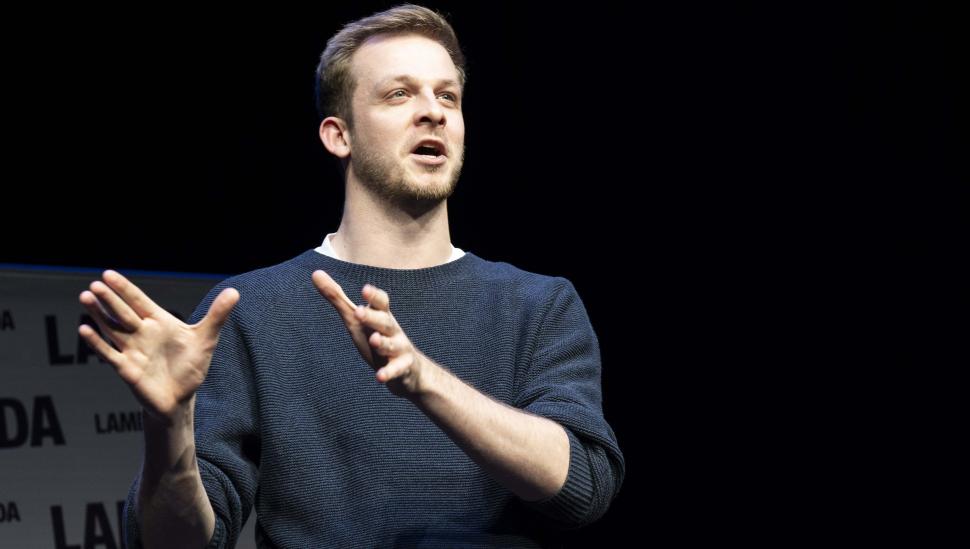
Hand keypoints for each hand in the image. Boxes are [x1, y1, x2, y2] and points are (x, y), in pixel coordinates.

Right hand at [78, 270, 239, 421]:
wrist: (181, 398)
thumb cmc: (191, 367)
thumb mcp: (206, 339)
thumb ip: (217, 315)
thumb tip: (235, 292)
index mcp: (159, 322)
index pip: (138, 301)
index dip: (124, 289)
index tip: (108, 274)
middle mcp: (142, 333)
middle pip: (122, 312)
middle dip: (109, 299)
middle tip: (95, 285)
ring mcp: (132, 350)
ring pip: (111, 328)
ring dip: (98, 315)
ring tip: (85, 297)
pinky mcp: (126, 368)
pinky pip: (108, 353)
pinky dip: (97, 343)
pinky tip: (84, 330)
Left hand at [311, 270, 429, 397]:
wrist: (409, 369)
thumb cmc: (376, 337)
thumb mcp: (355, 318)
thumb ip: (337, 297)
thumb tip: (315, 273)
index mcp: (381, 316)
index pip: (381, 302)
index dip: (374, 296)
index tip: (365, 289)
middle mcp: (392, 330)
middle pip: (384, 321)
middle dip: (373, 317)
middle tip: (358, 312)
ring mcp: (399, 349)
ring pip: (392, 345)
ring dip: (383, 343)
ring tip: (373, 340)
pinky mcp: (402, 368)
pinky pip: (396, 370)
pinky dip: (388, 373)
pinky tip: (380, 377)